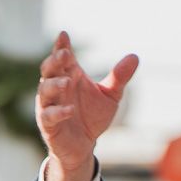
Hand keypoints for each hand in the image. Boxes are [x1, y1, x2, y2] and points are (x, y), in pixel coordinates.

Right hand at [35, 30, 138, 180]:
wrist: (85, 145)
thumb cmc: (92, 116)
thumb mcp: (110, 96)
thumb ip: (119, 77)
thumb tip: (135, 56)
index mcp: (68, 76)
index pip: (62, 58)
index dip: (61, 46)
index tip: (64, 35)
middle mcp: (56, 88)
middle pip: (49, 70)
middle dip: (54, 61)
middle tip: (65, 54)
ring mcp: (49, 105)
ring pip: (44, 91)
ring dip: (54, 85)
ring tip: (68, 82)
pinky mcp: (48, 124)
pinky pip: (48, 116)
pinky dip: (58, 112)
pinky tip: (70, 110)